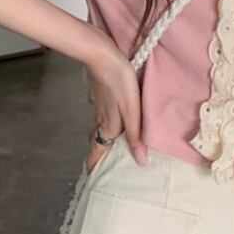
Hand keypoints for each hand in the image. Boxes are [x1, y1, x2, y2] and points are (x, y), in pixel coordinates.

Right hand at [83, 30, 147, 173]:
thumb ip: (135, 135)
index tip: (93, 178)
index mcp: (108, 126)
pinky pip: (99, 110)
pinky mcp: (97, 91)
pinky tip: (111, 110)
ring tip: (111, 138)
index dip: (94, 166)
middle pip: (96, 140)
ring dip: (102, 134)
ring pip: (97, 124)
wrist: (100, 55)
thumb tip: (140, 162)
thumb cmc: (119, 82)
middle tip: (105, 161)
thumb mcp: (132, 110)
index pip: (96, 151)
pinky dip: (103, 117)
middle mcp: (99, 118)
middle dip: (98, 152)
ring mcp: (96, 103)